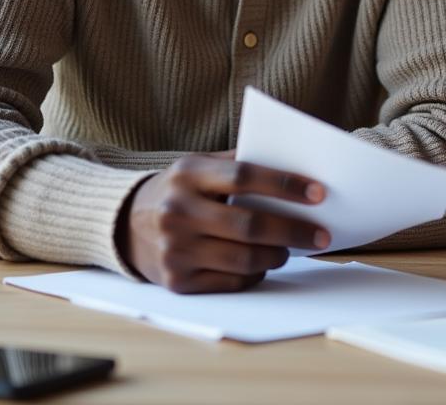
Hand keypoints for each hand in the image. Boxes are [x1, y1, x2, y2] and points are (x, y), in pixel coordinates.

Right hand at [119, 151, 328, 292]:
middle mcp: (178, 211)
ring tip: (291, 249)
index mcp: (188, 174)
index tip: (319, 193)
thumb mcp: (200, 164)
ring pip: (243, 259)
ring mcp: (175, 249)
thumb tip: (296, 168)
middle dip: (293, 231)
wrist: (124, 223)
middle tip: (321, 235)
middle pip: (249, 225)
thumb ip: (239, 163)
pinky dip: (255, 275)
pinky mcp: (176, 281)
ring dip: (277, 256)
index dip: (285, 185)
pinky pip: (229, 282)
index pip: (245, 176)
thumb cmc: (180, 189)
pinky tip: (265, 264)